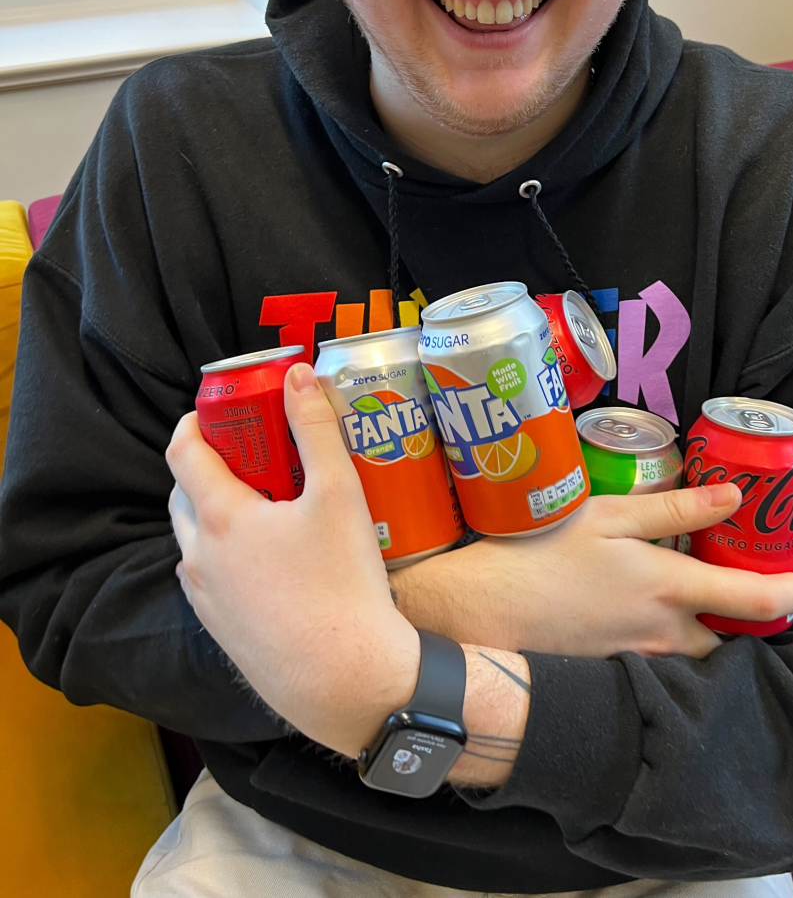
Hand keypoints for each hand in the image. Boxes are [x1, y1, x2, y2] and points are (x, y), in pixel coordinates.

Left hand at [167, 363, 419, 757]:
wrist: (346, 681)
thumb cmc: (343, 584)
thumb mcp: (339, 494)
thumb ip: (316, 428)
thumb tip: (298, 375)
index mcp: (220, 517)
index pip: (182, 452)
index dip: (195, 422)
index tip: (219, 408)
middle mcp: (198, 557)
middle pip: (184, 493)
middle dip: (211, 464)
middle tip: (256, 452)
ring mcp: (205, 599)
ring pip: (195, 538)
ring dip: (217, 510)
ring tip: (270, 504)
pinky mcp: (220, 630)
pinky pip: (209, 577)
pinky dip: (226, 553)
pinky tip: (274, 558)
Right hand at [391, 485, 792, 658]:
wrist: (476, 613)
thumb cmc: (538, 552)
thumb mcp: (606, 515)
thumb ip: (673, 509)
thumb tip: (734, 496)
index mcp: (669, 590)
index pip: (758, 602)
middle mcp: (664, 635)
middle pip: (731, 635)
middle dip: (751, 613)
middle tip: (749, 574)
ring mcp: (637, 659)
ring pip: (696, 650)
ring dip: (712, 626)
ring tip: (703, 588)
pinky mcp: (612, 669)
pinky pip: (661, 658)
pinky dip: (674, 637)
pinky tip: (650, 608)